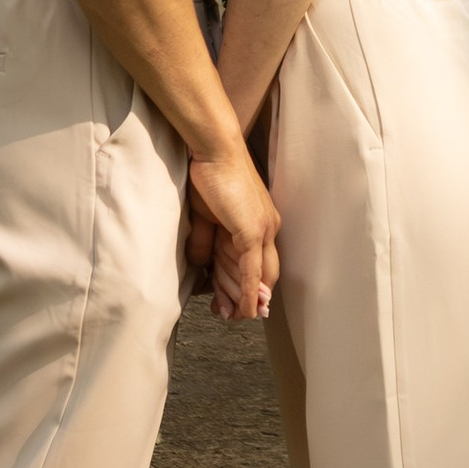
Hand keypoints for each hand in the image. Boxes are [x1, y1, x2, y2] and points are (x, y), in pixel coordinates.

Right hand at [187, 142, 277, 321]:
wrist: (214, 150)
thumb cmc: (209, 176)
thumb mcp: (205, 217)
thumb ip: (205, 242)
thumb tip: (200, 264)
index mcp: (259, 222)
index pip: (258, 263)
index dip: (249, 286)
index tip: (235, 304)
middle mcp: (268, 228)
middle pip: (263, 275)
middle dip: (247, 300)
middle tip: (231, 317)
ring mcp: (263, 230)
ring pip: (256, 276)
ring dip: (242, 300)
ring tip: (229, 317)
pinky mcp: (252, 231)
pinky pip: (250, 270)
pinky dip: (247, 292)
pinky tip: (245, 309)